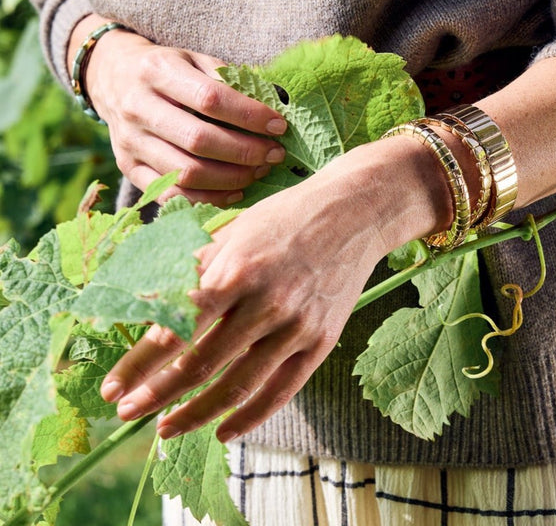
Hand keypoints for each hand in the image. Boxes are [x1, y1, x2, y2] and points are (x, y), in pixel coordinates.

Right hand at [69, 16, 287, 205]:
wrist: (114, 79)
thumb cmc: (169, 70)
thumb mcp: (195, 59)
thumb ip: (229, 81)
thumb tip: (274, 107)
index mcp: (158, 71)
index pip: (211, 99)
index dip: (249, 116)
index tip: (279, 126)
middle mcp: (138, 107)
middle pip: (199, 141)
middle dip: (246, 152)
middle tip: (274, 154)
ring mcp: (130, 141)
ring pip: (186, 173)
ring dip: (232, 178)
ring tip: (259, 171)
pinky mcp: (129, 168)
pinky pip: (172, 194)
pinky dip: (209, 198)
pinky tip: (236, 191)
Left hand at [100, 137, 453, 440]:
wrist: (352, 213)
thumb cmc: (285, 219)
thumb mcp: (234, 231)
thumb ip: (192, 269)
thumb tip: (148, 302)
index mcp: (236, 270)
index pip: (175, 327)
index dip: (139, 363)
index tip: (113, 387)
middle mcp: (265, 303)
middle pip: (200, 364)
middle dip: (156, 394)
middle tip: (127, 413)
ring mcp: (296, 326)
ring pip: (237, 387)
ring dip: (195, 414)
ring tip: (165, 429)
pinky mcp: (320, 342)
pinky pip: (281, 391)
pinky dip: (249, 418)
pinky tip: (224, 431)